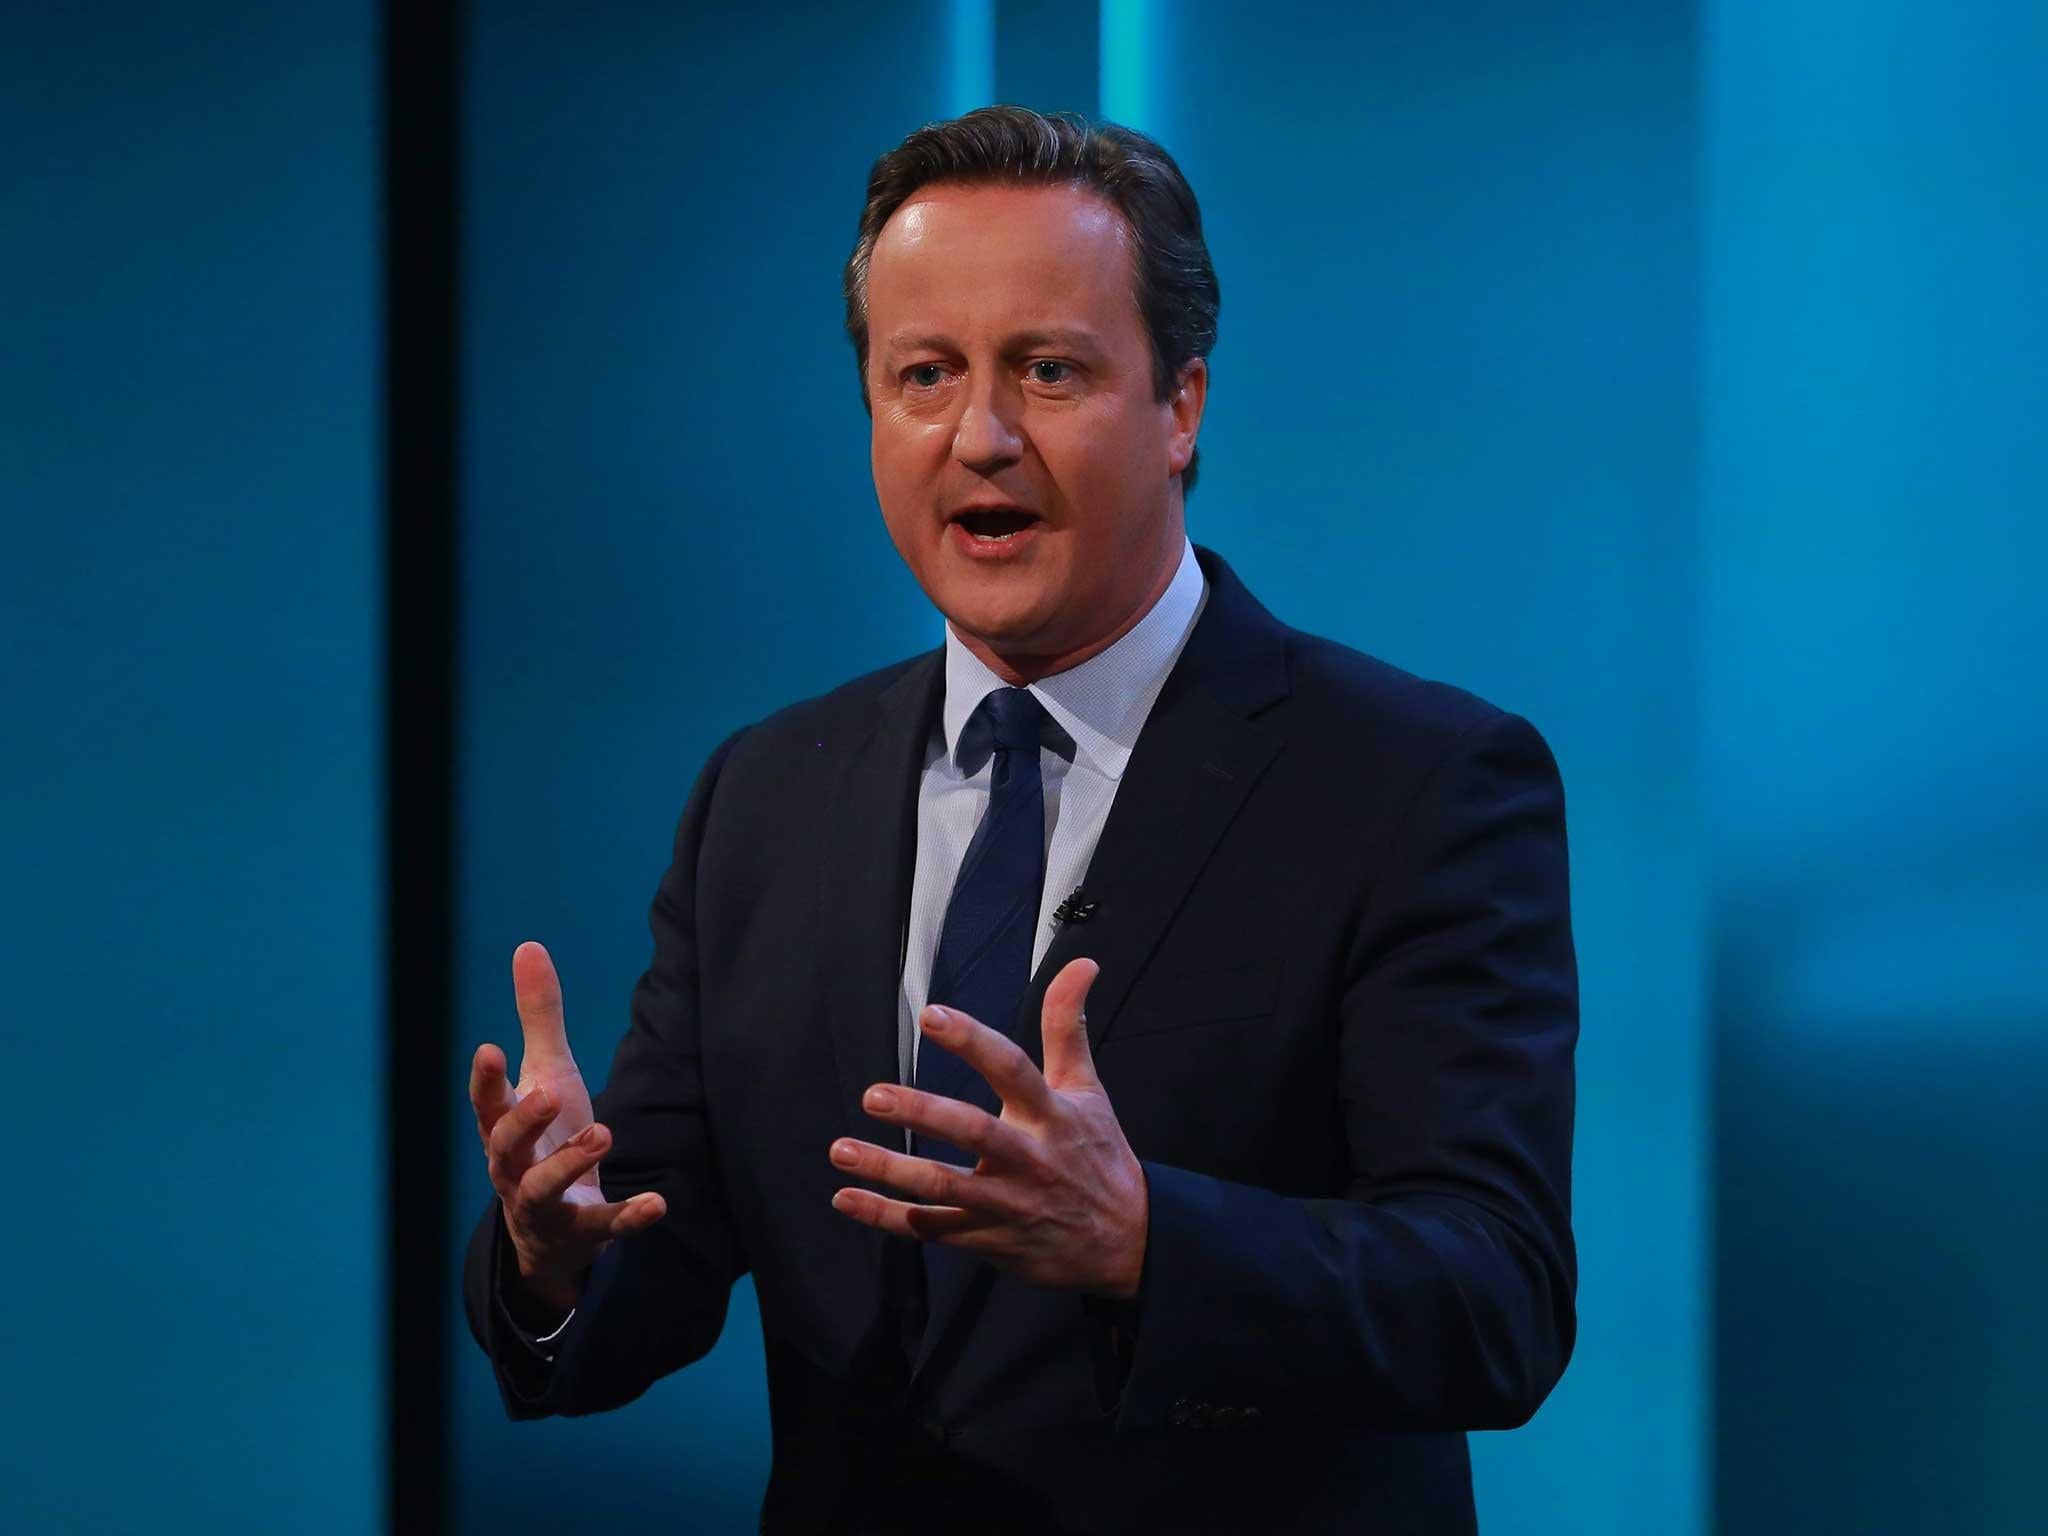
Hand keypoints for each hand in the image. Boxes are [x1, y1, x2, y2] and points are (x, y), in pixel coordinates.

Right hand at [469, 940, 665, 1311]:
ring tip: (602, 1134)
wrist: (551, 1227)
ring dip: (570, 1162)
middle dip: (526, 1121)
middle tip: (551, 1093)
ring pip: (544, 1188)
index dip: (485, 1080)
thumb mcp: (545, 1074)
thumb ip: (538, 1016)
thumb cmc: (544, 1136)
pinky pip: (603, 1226)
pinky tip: (658, 1204)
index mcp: (503, 1128)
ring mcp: (544, 1204)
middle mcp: (513, 1168)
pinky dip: (628, 1217)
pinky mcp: (581, 1231)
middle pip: (506, 1146)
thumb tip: (528, 945)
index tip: (489, 1048)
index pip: (486, 1103)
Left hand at [826, 958, 1148, 1298]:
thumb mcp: (1088, 1089)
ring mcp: (1006, 1204)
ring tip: (842, 1150)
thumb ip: (1068, 1025)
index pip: (1013, 1069)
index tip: (931, 1015)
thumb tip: (1082, 963)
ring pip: (943, 1187)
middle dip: (922, 1114)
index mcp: (1052, 1115)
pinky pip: (931, 1229)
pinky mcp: (988, 1238)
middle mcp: (1028, 1159)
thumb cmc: (1098, 1154)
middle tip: (873, 1096)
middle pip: (974, 1132)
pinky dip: (886, 1216)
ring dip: (890, 1170)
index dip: (973, 1041)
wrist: (1126, 1241)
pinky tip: (846, 1198)